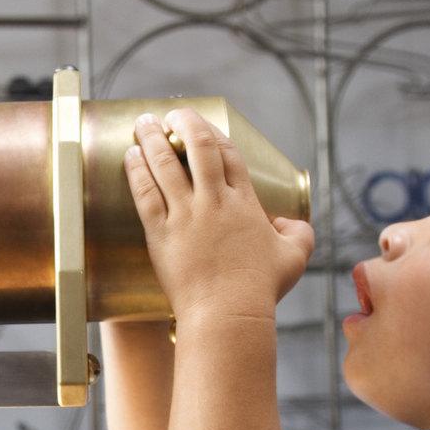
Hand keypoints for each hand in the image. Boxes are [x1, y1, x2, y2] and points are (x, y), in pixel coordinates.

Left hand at [125, 109, 315, 325]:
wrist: (227, 315)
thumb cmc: (259, 289)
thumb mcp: (294, 258)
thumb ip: (299, 233)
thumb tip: (288, 223)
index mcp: (243, 202)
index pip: (228, 154)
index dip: (212, 132)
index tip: (199, 124)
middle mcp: (213, 202)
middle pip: (196, 148)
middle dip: (182, 123)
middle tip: (170, 114)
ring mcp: (185, 216)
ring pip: (164, 165)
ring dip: (151, 139)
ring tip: (142, 123)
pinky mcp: (161, 234)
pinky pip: (144, 193)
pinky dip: (136, 170)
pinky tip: (130, 155)